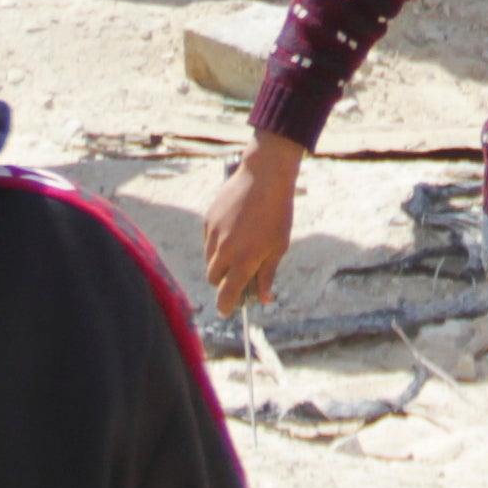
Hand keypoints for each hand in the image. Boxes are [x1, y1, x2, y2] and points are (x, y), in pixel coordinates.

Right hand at [203, 136, 302, 311]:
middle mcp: (225, 249)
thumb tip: (264, 299)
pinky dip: (217, 242)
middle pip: (213, 278)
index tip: (226, 312)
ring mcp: (214, 233)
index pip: (227, 293)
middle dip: (222, 282)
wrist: (265, 176)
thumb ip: (267, 274)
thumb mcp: (279, 247)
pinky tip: (234, 230)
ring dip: (219, 262)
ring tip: (239, 248)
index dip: (225, 306)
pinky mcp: (208, 219)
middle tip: (237, 276)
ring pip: (209, 259)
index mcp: (244, 259)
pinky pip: (208, 240)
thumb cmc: (277, 213)